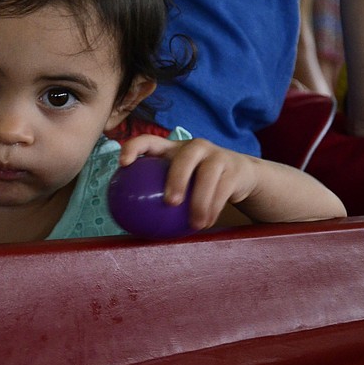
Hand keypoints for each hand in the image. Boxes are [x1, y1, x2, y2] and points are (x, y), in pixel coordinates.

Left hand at [119, 134, 256, 230]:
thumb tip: (126, 220)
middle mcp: (195, 147)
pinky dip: (214, 208)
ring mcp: (216, 155)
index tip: (123, 164)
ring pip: (207, 176)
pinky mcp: (233, 168)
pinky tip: (207, 224)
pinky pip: (223, 190)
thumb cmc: (196, 181)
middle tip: (171, 203)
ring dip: (200, 202)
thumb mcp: (179, 179)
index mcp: (172, 148)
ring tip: (194, 223)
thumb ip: (156, 192)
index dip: (134, 147)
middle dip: (177, 178)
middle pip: (185, 158)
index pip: (149, 140)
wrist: (239, 174)